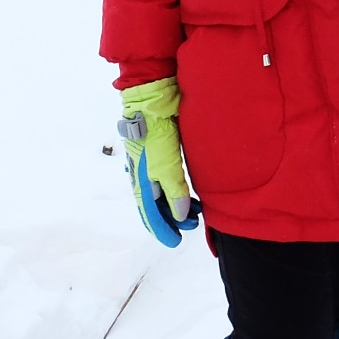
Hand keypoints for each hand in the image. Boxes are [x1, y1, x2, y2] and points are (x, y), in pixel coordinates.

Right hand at [118, 77, 198, 246]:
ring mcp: (152, 162)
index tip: (175, 242)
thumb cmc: (155, 129)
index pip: (150, 212)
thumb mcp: (165, 162)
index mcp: (140, 179)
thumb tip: (179, 215)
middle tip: (194, 225)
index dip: (162, 228)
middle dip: (175, 218)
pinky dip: (181, 189)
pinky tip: (193, 191)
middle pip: (158, 204)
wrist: (153, 97)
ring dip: (180, 204)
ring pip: (165, 192)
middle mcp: (144, 174)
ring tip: (198, 211)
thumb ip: (173, 188)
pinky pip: (171, 178)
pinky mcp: (163, 151)